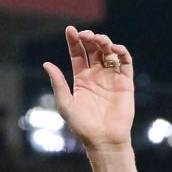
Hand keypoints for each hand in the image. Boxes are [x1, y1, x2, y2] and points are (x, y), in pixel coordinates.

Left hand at [43, 26, 133, 150]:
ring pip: (109, 52)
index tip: (70, 30)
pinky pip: (125, 61)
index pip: (78, 55)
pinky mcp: (125, 82)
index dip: (74, 41)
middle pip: (93, 50)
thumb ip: (58, 84)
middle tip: (84, 34)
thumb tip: (46, 64)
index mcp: (81, 80)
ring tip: (97, 39)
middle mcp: (97, 76)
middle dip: (89, 38)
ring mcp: (111, 78)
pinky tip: (113, 49)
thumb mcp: (66, 104)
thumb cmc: (82, 127)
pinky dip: (121, 51)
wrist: (104, 140)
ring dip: (104, 42)